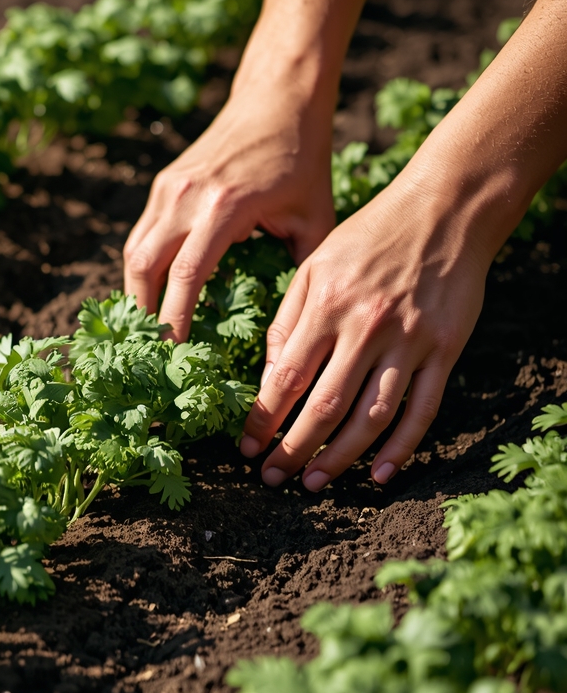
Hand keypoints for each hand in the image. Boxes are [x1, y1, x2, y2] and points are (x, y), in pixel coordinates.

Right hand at [122, 65, 335, 340]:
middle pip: (144, 267)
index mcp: (225, 206)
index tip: (173, 356)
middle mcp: (186, 196)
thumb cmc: (302, 160)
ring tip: (149, 330)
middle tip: (153, 352)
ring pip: (134, 252)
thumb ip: (301, 277)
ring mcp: (168, 188)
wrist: (278, 98)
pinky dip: (143, 269)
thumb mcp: (314, 219)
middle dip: (144, 314)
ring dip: (137, 293)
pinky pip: (141, 235)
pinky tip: (155, 294)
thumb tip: (294, 331)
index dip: (175, 321)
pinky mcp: (163, 184)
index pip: (186, 276)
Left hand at [238, 167, 493, 489]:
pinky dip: (402, 447)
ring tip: (314, 483)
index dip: (263, 419)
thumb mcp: (314, 265)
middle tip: (271, 478)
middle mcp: (366, 326)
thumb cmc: (368, 238)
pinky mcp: (446, 349)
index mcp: (326, 305)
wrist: (444, 210)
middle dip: (293, 449)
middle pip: (325, 406)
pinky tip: (378, 474)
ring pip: (371, 416)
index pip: (286, 377)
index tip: (247, 447)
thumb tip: (269, 377)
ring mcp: (410, 341)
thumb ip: (288, 320)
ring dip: (340, 457)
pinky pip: (422, 409)